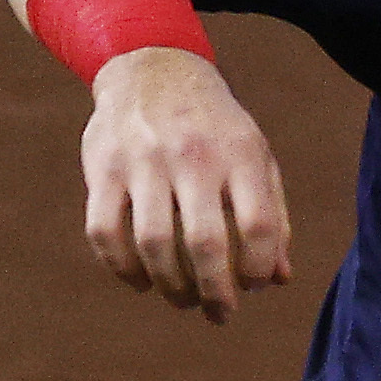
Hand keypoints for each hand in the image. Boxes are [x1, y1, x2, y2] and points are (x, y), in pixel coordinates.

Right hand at [82, 47, 292, 320]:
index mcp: (240, 154)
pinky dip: (121, 267)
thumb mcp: (256, 157)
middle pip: (205, 244)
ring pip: (154, 243)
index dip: (259, 269)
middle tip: (220, 313)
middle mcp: (192, 156)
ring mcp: (142, 160)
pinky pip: (105, 230)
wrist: (152, 68)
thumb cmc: (216, 128)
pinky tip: (141, 281)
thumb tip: (278, 279)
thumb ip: (273, 215)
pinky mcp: (102, 167)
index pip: (259, 227)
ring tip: (183, 300)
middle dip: (215, 292)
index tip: (253, 285)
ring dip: (171, 286)